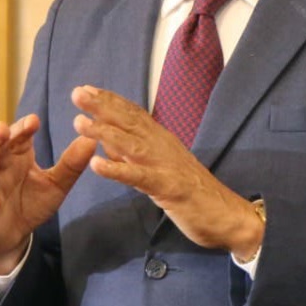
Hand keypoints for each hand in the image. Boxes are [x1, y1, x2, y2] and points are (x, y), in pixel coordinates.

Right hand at [0, 114, 96, 273]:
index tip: (34, 121)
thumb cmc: (33, 202)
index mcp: (18, 157)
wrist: (14, 234)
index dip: (24, 128)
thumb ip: (72, 164)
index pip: (19, 137)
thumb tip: (92, 139)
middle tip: (0, 128)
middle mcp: (0, 168)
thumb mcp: (57, 184)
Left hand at [70, 86, 262, 259]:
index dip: (110, 101)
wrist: (228, 216)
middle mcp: (163, 147)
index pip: (134, 115)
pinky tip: (97, 165)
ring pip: (131, 144)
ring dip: (104, 132)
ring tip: (79, 122)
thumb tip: (110, 142)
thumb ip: (136, 156)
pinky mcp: (168, 188)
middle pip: (130, 122)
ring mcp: (166, 165)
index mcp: (162, 141)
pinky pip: (140, 177)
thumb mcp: (161, 169)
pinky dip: (118, 170)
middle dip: (102, 106)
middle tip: (77, 93)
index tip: (87, 89)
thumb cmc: (194, 193)